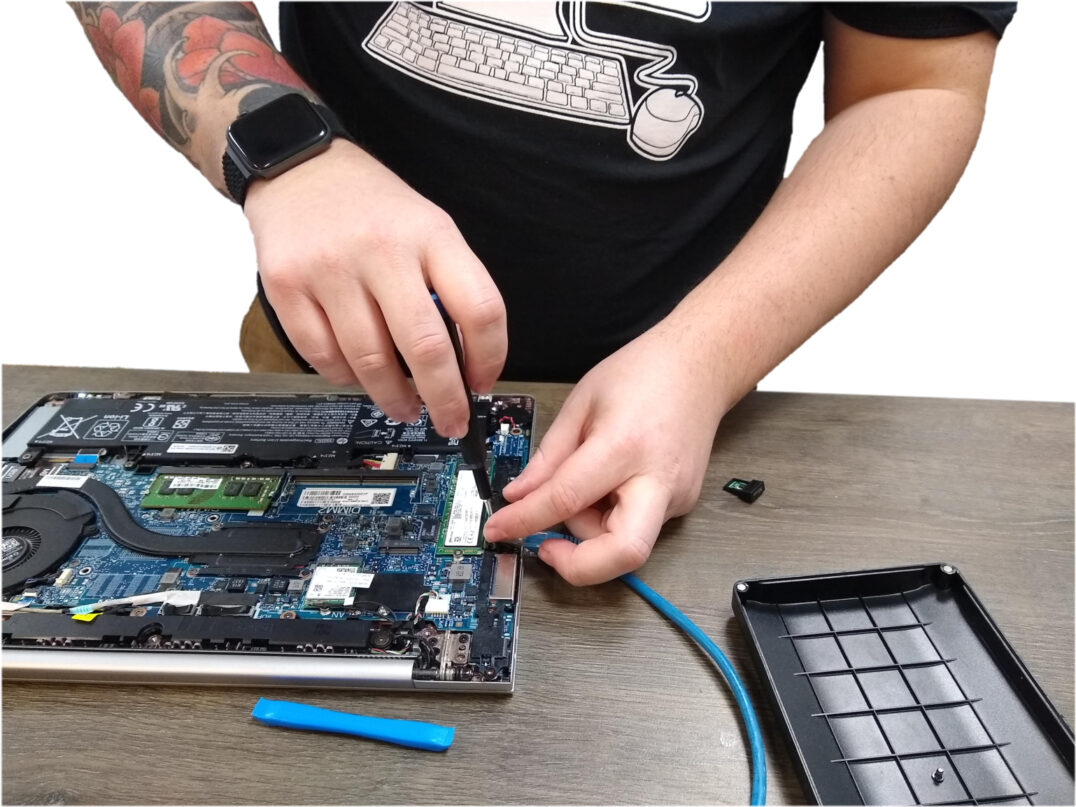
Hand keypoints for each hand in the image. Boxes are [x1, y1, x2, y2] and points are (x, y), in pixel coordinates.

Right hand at [243, 140, 506, 436]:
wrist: (299, 168)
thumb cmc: (372, 207)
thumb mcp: (428, 226)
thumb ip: (450, 285)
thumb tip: (467, 363)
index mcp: (431, 234)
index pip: (479, 308)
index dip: (489, 358)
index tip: (483, 383)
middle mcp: (382, 250)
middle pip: (425, 346)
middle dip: (444, 398)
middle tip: (452, 421)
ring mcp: (330, 269)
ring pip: (371, 361)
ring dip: (395, 398)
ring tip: (406, 407)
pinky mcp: (287, 287)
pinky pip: (324, 357)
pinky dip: (347, 378)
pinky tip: (359, 377)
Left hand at [483, 318, 728, 584]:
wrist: (701, 365)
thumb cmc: (644, 373)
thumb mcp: (581, 403)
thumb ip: (549, 456)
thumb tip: (518, 496)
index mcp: (624, 446)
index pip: (567, 499)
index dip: (525, 521)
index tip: (498, 529)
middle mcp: (658, 481)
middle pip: (624, 554)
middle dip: (578, 566)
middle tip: (546, 549)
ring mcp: (676, 498)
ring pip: (625, 544)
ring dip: (589, 529)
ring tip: (584, 483)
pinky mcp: (682, 505)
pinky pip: (635, 527)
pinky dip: (607, 518)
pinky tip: (606, 484)